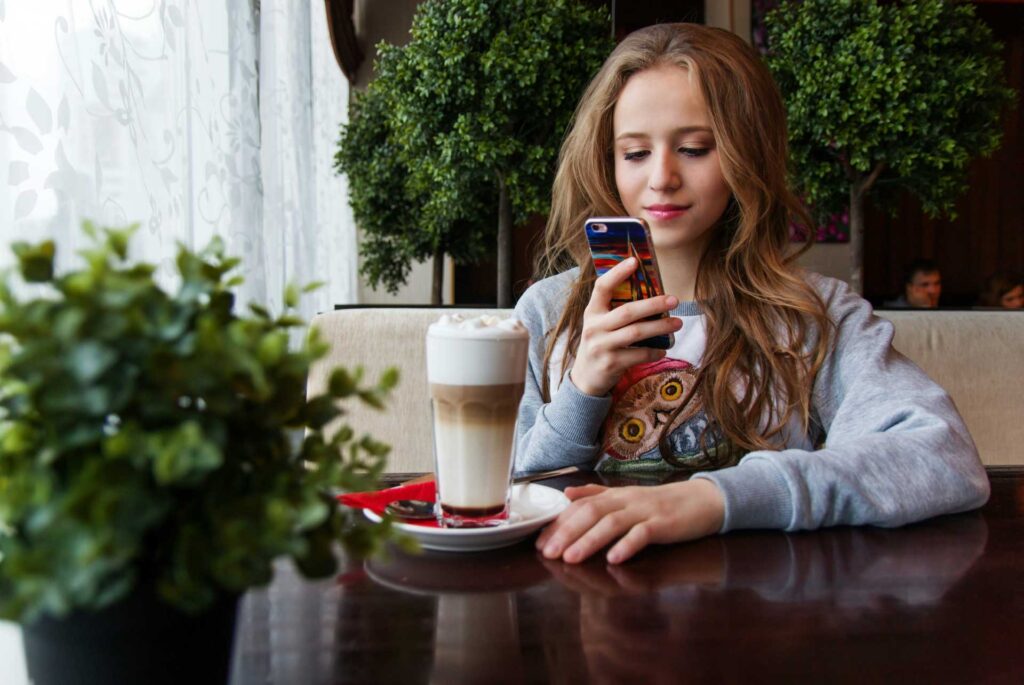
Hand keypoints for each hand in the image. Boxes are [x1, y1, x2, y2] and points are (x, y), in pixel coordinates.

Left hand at [536, 479, 724, 563]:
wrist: (703, 500)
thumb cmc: (662, 503)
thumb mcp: (627, 496)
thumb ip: (597, 494)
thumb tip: (567, 493)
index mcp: (615, 495)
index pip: (581, 506)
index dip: (559, 522)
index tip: (539, 540)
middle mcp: (627, 500)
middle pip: (592, 513)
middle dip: (567, 532)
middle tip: (548, 552)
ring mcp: (646, 511)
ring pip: (613, 523)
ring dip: (590, 541)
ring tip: (571, 558)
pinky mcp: (664, 524)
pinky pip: (644, 534)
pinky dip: (628, 545)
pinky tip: (614, 558)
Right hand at [570, 257, 682, 396]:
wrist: (586, 378)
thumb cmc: (600, 343)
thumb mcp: (600, 324)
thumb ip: (615, 310)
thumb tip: (650, 293)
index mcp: (592, 312)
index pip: (601, 287)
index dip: (617, 273)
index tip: (635, 261)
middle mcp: (594, 327)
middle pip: (627, 312)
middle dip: (653, 304)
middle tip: (674, 299)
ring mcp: (602, 346)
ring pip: (636, 333)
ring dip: (660, 327)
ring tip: (677, 323)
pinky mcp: (611, 364)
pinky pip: (639, 355)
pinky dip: (654, 352)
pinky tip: (663, 349)